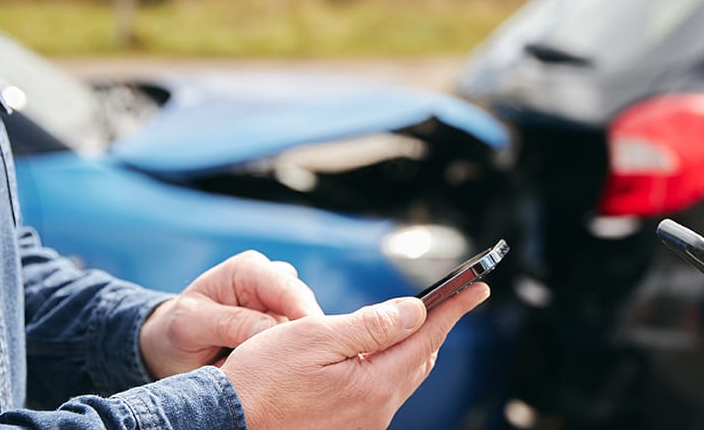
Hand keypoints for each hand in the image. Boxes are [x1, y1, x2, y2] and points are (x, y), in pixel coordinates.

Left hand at [140, 251, 324, 377]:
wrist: (174, 347)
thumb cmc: (179, 330)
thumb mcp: (191, 325)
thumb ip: (229, 323)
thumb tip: (270, 330)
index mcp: (248, 269)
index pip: (287, 288)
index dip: (304, 314)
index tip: (314, 343)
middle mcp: (271, 281)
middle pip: (304, 306)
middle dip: (307, 334)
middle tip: (306, 366)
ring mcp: (281, 306)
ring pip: (308, 326)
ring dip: (301, 348)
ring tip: (292, 375)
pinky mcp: (286, 328)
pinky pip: (302, 342)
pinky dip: (296, 357)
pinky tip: (290, 374)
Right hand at [221, 283, 489, 429]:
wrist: (226, 422)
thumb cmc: (260, 378)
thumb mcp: (313, 337)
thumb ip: (371, 324)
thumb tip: (416, 310)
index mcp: (373, 385)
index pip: (426, 337)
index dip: (453, 309)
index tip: (477, 288)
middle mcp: (376, 411)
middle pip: (420, 359)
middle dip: (437, 327)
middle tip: (453, 300)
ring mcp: (363, 424)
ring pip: (401, 378)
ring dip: (412, 347)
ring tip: (418, 320)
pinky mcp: (348, 429)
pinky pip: (381, 393)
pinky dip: (388, 366)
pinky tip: (376, 354)